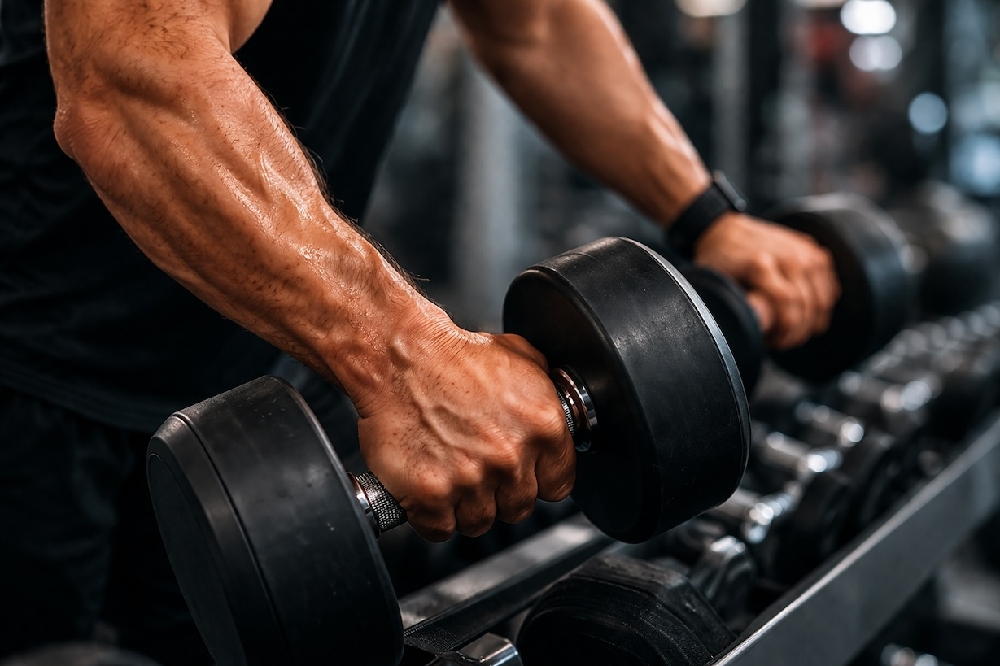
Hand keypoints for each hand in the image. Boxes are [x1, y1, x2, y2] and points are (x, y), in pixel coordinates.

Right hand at [356, 324, 575, 541]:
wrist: (400, 358)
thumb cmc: (452, 355)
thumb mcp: (519, 357)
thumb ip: (545, 392)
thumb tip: (556, 412)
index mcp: (543, 426)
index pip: (557, 485)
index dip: (537, 481)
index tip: (523, 475)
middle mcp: (510, 456)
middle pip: (518, 508)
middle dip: (500, 494)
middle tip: (479, 470)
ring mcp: (470, 479)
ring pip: (479, 523)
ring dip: (465, 506)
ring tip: (451, 477)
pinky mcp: (430, 495)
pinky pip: (439, 528)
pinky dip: (431, 515)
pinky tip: (428, 489)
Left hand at [693, 213, 839, 348]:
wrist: (725, 229)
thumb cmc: (718, 262)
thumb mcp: (716, 285)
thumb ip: (734, 304)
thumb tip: (753, 328)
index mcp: (761, 264)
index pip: (789, 305)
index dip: (785, 331)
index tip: (773, 342)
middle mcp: (787, 255)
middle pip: (807, 305)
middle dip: (797, 332)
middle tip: (781, 342)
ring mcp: (804, 250)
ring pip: (822, 299)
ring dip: (811, 323)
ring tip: (792, 332)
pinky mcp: (813, 250)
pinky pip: (829, 287)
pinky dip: (821, 307)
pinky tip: (807, 318)